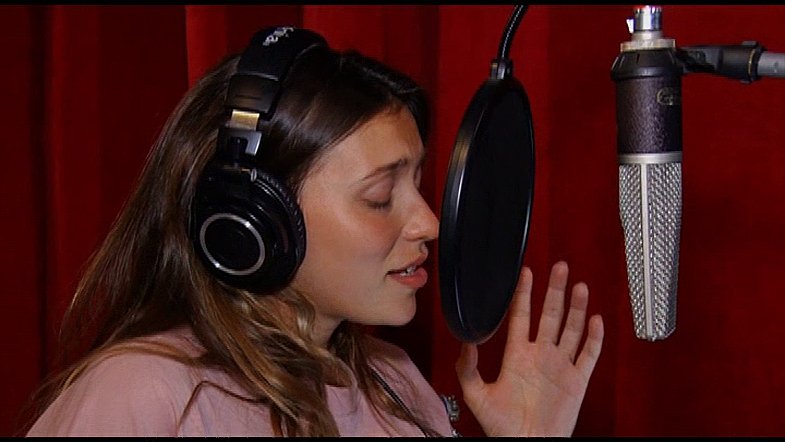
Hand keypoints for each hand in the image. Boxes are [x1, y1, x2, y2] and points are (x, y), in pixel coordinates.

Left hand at [455, 261, 603, 436]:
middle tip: (559, 267)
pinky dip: (594, 338)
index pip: (521, 316)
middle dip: (555, 290)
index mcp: (517, 356)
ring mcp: (560, 366)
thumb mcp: (476, 396)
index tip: (526, 273)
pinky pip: (588, 355)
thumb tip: (465, 342)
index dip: (524, 294)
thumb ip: (467, 369)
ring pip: (572, 329)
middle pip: (550, 315)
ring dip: (576, 307)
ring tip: (580, 286)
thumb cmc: (503, 428)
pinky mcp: (577, 381)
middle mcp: (540, 356)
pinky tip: (596, 320)